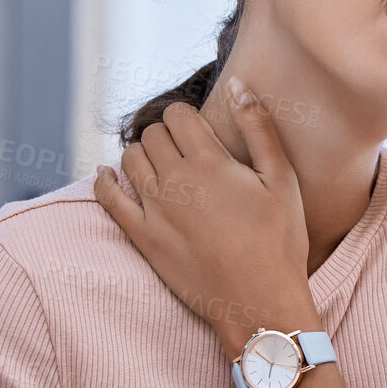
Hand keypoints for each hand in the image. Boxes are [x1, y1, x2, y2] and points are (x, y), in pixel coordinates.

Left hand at [95, 80, 317, 357]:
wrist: (260, 302)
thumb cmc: (280, 242)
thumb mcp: (282, 180)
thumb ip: (260, 127)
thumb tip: (240, 85)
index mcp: (210, 162)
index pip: (179, 115)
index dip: (188, 117)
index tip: (200, 131)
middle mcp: (175, 181)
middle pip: (153, 134)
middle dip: (167, 135)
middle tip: (184, 151)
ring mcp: (154, 210)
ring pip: (129, 160)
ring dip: (142, 155)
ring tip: (160, 165)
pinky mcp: (143, 237)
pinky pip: (108, 198)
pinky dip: (104, 180)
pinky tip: (108, 175)